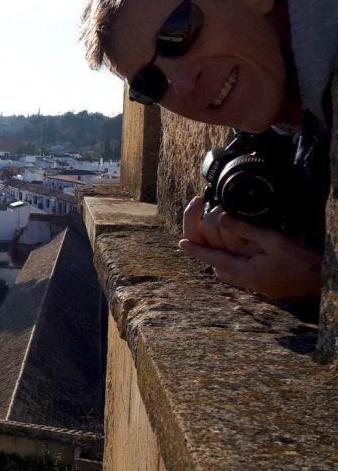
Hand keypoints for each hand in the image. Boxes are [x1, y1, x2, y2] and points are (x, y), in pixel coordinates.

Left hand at [179, 198, 321, 298]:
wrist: (324, 281)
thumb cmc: (303, 260)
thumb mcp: (274, 240)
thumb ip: (247, 229)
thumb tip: (222, 217)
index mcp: (247, 272)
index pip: (213, 258)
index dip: (196, 250)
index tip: (181, 244)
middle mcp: (248, 283)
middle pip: (218, 268)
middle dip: (207, 254)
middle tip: (199, 241)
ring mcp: (257, 287)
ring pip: (229, 274)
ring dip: (220, 260)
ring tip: (214, 246)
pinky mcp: (265, 287)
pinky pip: (241, 277)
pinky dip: (234, 266)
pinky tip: (238, 257)